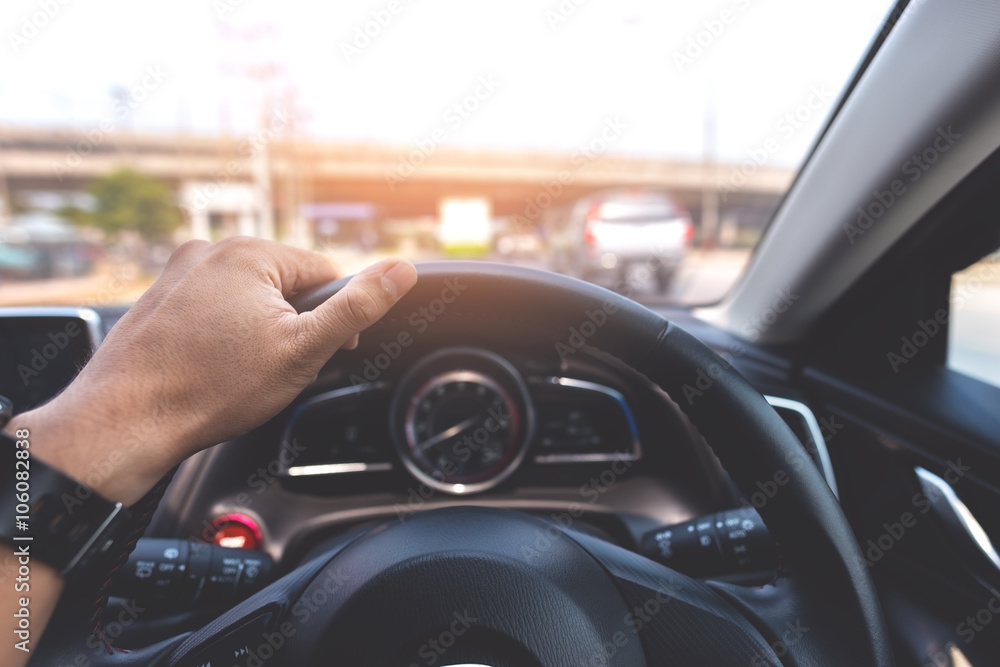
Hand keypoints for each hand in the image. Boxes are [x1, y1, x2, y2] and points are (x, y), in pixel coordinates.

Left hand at [10, 237, 417, 504]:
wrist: (127, 421)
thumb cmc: (210, 389)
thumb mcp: (303, 349)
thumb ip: (357, 306)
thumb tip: (402, 270)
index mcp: (251, 254)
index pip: (325, 275)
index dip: (334, 319)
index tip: (323, 354)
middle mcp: (211, 251)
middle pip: (285, 285)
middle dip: (292, 326)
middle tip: (277, 368)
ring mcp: (178, 273)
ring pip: (248, 299)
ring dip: (258, 331)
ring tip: (239, 372)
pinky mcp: (158, 298)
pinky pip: (212, 309)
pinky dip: (222, 335)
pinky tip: (212, 367)